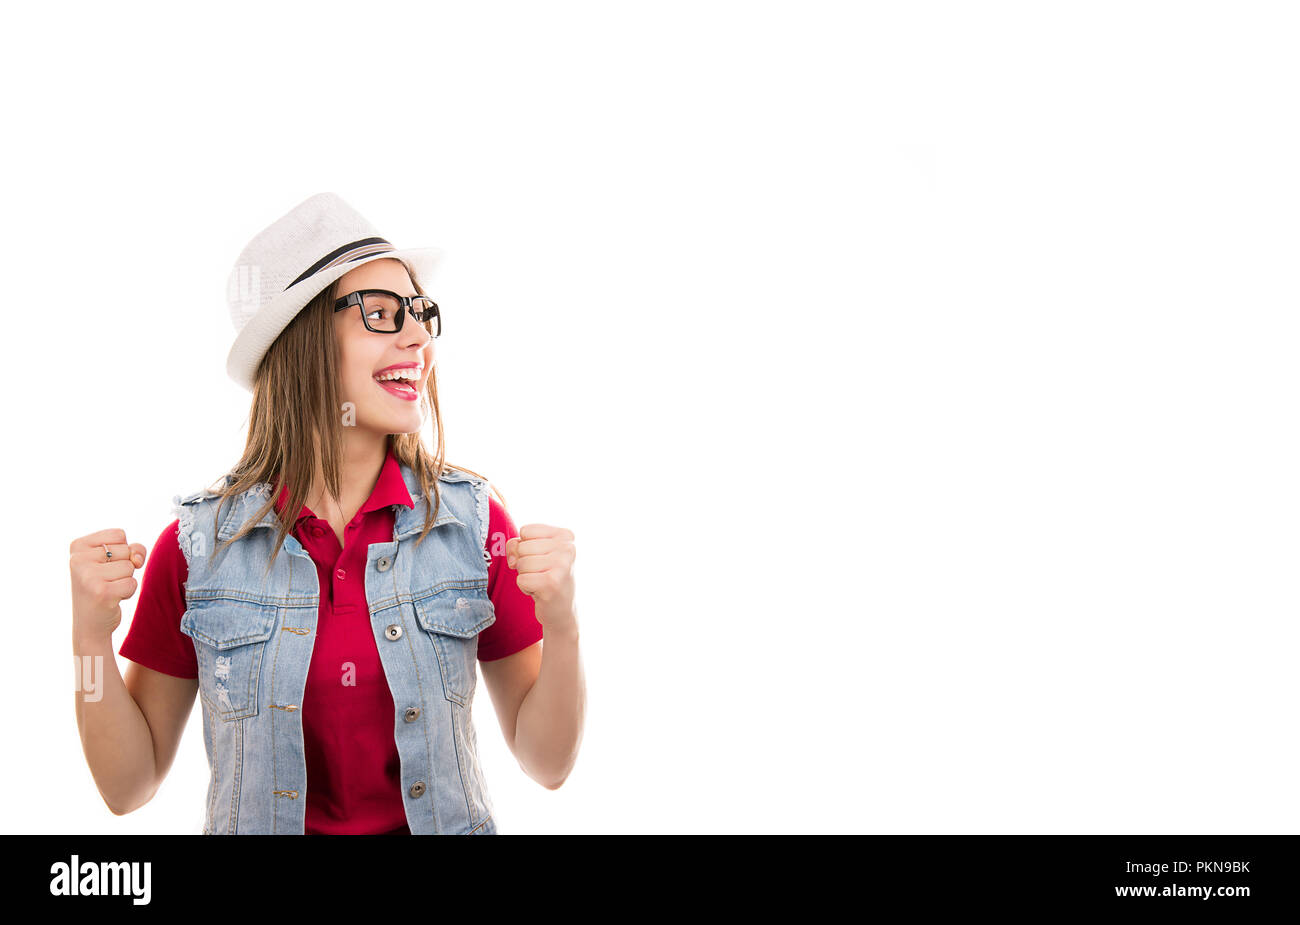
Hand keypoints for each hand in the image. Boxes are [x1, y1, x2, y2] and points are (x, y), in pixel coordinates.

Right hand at [70, 529, 146, 644]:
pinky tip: (111, 599)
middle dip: (123, 567)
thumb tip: (137, 559)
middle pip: (126, 550)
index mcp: (77, 546)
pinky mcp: (101, 592)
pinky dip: (127, 592)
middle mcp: (78, 559)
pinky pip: (132, 583)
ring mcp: (88, 576)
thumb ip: (132, 549)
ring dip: (125, 580)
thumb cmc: (103, 586)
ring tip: (107, 589)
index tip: (104, 566)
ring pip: (130, 567)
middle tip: (105, 581)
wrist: (90, 624)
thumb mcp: (114, 560)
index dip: (121, 551)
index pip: (119, 534)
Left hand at [505, 524, 576, 633]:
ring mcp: (562, 565)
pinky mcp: (552, 583)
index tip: (540, 558)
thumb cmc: (545, 575)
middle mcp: (567, 548)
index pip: (525, 531)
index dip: (524, 546)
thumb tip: (513, 560)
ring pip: (521, 563)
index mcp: (566, 535)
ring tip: (541, 581)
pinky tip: (540, 591)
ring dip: (525, 576)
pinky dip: (526, 588)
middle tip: (541, 573)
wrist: (561, 609)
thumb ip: (517, 544)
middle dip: (524, 562)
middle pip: (522, 547)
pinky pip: (521, 579)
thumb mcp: (534, 552)